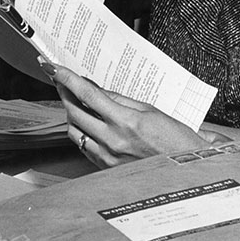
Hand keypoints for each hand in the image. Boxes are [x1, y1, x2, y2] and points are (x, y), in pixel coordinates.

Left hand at [49, 64, 209, 168]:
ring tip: (72, 100)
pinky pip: (83, 147)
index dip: (67, 79)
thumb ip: (120, 101)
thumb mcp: (150, 111)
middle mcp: (113, 141)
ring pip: (74, 131)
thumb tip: (97, 90)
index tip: (53, 68)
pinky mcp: (106, 169)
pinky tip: (84, 123)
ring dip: (70, 113)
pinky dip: (80, 131)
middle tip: (59, 80)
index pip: (88, 95)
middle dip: (64, 92)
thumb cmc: (176, 140)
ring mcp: (107, 157)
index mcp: (126, 122)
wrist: (186, 172)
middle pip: (75, 112)